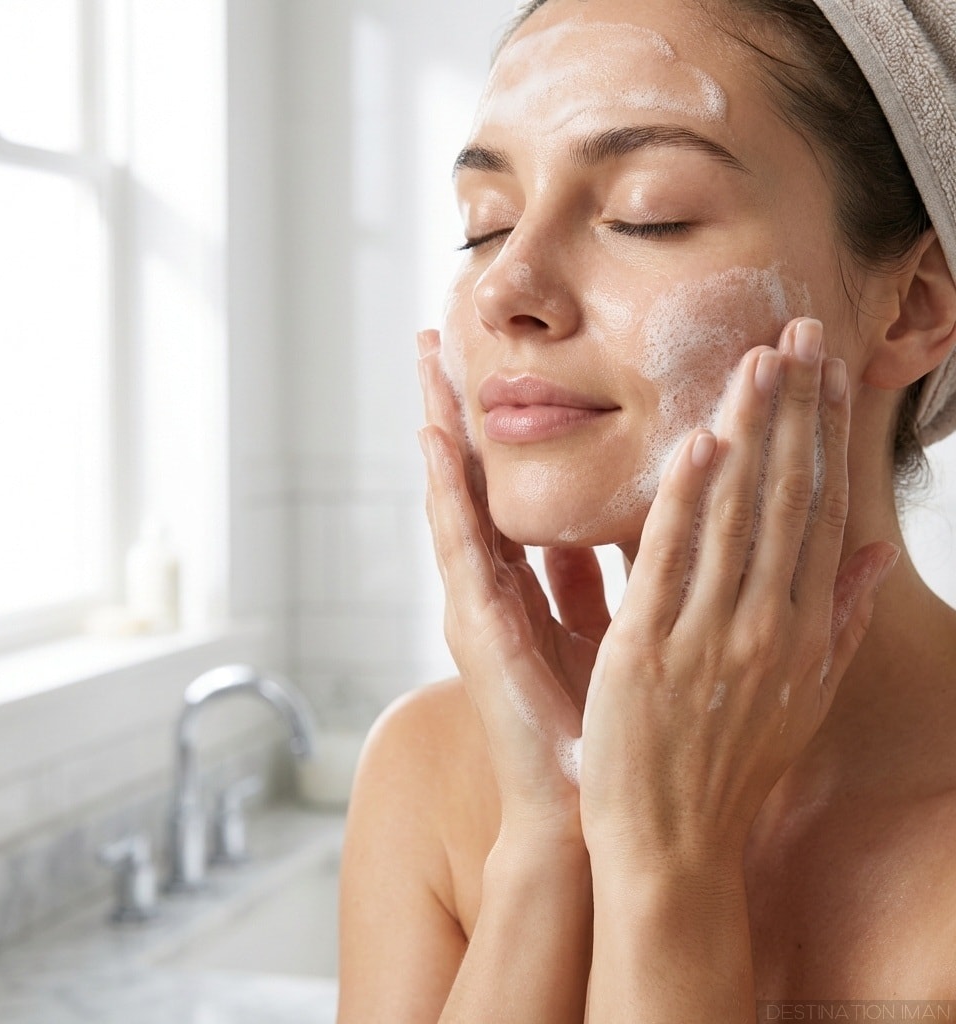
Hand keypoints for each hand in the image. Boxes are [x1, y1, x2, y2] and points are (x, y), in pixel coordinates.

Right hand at [417, 330, 608, 841]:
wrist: (578, 807)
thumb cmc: (595, 722)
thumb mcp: (605, 627)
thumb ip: (597, 574)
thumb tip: (622, 517)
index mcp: (524, 585)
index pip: (501, 491)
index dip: (488, 432)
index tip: (484, 371)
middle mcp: (491, 587)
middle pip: (466, 481)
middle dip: (451, 413)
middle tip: (433, 342)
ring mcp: (475, 604)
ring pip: (453, 498)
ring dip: (438, 431)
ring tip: (425, 365)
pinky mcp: (474, 627)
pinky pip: (459, 545)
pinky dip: (445, 492)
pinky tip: (432, 440)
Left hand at [577, 318, 897, 868]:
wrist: (674, 844)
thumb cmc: (731, 767)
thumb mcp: (804, 695)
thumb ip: (841, 619)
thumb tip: (881, 552)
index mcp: (800, 629)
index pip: (819, 512)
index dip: (824, 437)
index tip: (825, 373)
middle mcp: (766, 624)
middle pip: (787, 498)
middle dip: (795, 411)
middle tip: (798, 331)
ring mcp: (709, 636)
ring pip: (736, 516)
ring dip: (749, 434)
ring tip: (758, 361)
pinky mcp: (648, 650)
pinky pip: (671, 563)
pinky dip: (685, 502)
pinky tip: (698, 443)